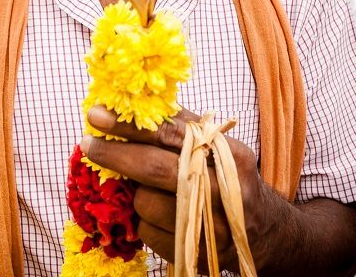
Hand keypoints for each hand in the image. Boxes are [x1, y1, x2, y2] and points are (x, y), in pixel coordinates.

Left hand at [81, 106, 268, 271]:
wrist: (266, 234)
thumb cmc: (230, 178)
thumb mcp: (218, 146)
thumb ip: (180, 125)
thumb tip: (131, 102)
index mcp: (229, 155)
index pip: (171, 135)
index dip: (130, 125)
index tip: (97, 114)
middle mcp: (224, 191)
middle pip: (155, 169)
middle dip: (115, 155)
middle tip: (88, 143)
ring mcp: (211, 226)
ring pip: (145, 202)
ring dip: (135, 193)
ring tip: (149, 187)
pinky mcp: (195, 252)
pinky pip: (147, 230)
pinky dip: (145, 220)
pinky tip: (161, 213)